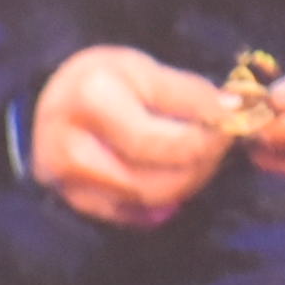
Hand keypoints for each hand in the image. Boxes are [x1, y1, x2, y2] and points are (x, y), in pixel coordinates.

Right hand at [31, 46, 233, 223]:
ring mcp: (66, 182)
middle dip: (200, 164)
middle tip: (219, 144)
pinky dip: (162, 203)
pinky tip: (172, 178)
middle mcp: (71, 149)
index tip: (231, 123)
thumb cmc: (102, 79)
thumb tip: (233, 112)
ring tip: (199, 158)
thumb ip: (188, 93)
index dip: (207, 139)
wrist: (50, 99)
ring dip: (186, 183)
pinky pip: (130, 214)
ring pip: (147, 200)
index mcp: (91, 103)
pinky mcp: (71, 200)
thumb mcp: (143, 70)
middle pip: (155, 180)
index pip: (164, 141)